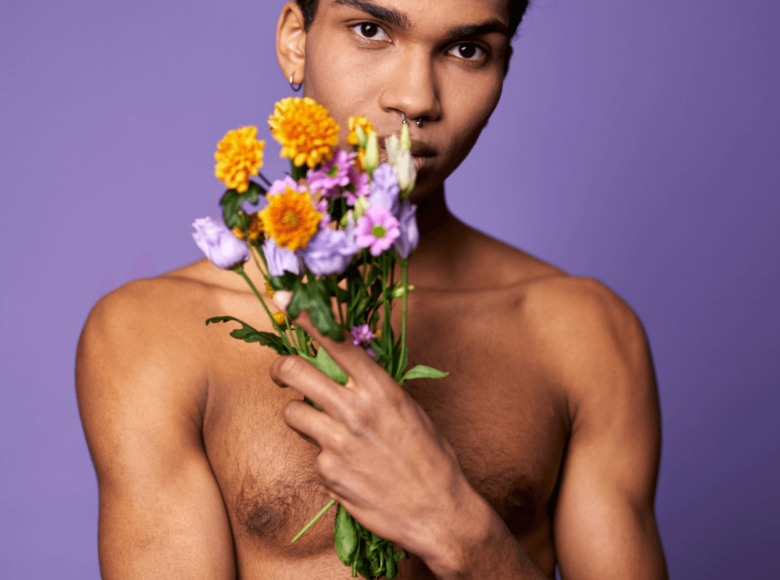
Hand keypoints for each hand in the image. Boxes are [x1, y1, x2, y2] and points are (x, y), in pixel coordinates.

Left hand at [269, 291, 475, 560]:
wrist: (436, 510)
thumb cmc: (430, 457)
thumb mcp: (409, 410)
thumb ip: (375, 388)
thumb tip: (347, 368)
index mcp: (379, 389)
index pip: (335, 344)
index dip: (309, 324)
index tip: (294, 312)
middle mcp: (354, 410)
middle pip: (295, 371)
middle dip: (281, 367)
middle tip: (281, 372)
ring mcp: (336, 442)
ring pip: (291, 412)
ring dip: (300, 415)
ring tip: (320, 426)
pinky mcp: (326, 472)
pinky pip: (312, 453)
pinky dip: (324, 456)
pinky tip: (349, 466)